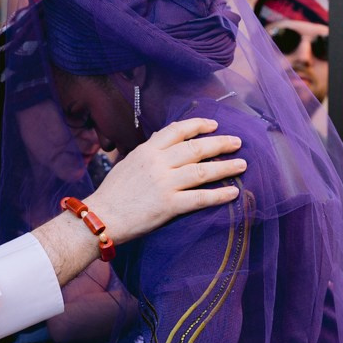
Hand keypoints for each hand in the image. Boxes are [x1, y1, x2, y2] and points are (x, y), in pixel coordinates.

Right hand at [85, 118, 244, 243]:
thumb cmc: (112, 193)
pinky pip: (200, 198)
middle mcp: (158, 163)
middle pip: (196, 148)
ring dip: (226, 167)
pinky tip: (233, 193)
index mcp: (147, 151)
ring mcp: (165, 184)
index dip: (198, 125)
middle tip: (237, 142)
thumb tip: (166, 145)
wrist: (101, 217)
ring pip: (202, 171)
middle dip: (220, 143)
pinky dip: (219, 195)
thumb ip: (149, 154)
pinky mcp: (169, 206)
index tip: (214, 124)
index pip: (177, 131)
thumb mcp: (128, 163)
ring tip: (242, 164)